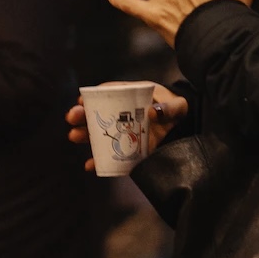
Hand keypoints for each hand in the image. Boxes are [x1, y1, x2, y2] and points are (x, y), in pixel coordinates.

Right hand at [66, 83, 187, 172]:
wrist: (187, 131)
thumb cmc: (179, 111)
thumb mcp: (178, 106)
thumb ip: (170, 108)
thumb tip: (152, 112)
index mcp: (134, 96)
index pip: (111, 92)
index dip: (95, 95)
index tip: (82, 100)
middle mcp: (125, 114)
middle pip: (99, 113)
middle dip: (83, 115)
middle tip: (72, 118)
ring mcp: (124, 132)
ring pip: (100, 133)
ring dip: (85, 135)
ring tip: (74, 136)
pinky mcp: (127, 150)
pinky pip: (109, 156)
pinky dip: (99, 161)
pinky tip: (89, 165)